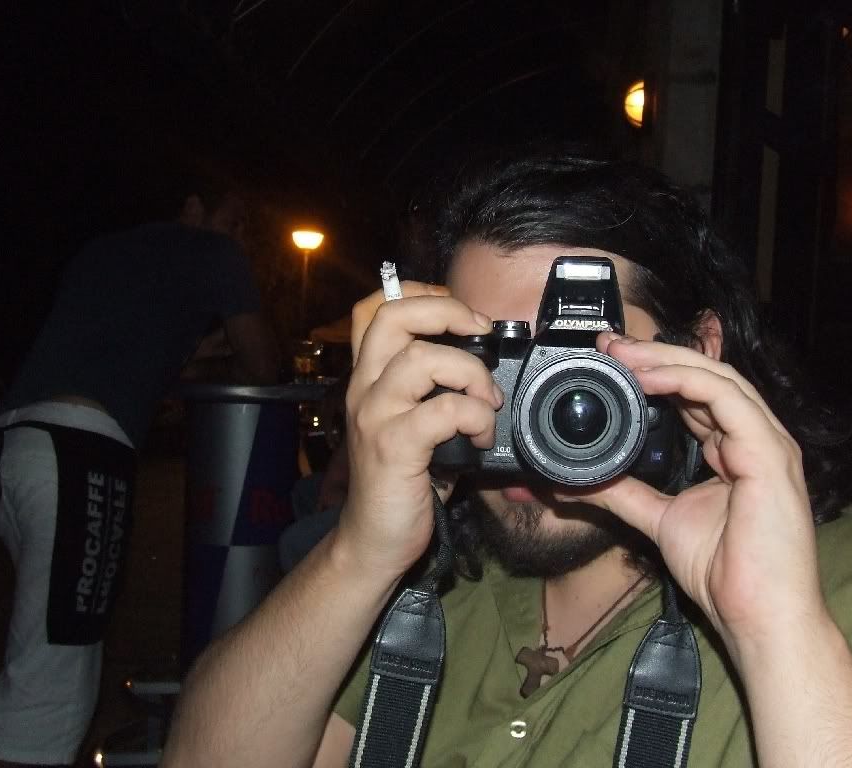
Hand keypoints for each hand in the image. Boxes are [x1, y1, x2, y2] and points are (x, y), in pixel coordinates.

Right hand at [338, 281, 502, 577]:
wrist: (373, 540)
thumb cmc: (401, 481)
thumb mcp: (412, 424)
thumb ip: (434, 391)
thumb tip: (486, 365)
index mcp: (369, 378)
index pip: (375, 308)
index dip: (420, 293)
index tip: (460, 313)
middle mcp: (364, 389)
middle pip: (394, 316)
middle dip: (448, 312)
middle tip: (481, 333)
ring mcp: (375, 416)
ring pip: (423, 359)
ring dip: (472, 375)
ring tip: (487, 403)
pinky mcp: (393, 447)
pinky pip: (443, 411)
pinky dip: (475, 418)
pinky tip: (481, 438)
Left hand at [559, 333, 826, 659]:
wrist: (758, 617)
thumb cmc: (726, 574)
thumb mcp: (660, 520)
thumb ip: (623, 494)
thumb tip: (574, 483)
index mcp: (736, 449)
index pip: (696, 393)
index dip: (655, 372)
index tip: (611, 362)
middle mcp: (755, 439)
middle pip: (706, 376)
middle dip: (655, 356)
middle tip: (610, 345)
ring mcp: (768, 444)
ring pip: (718, 378)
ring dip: (666, 361)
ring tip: (623, 354)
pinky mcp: (771, 456)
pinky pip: (727, 401)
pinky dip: (687, 382)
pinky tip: (650, 378)